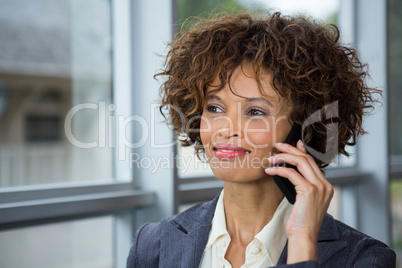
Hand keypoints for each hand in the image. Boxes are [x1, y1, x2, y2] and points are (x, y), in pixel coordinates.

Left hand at [265, 140, 333, 262]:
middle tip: (278, 145)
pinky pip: (291, 174)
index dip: (303, 151)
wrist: (304, 236)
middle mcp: (325, 185)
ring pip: (301, 162)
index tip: (295, 143)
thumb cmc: (301, 221)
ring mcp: (318, 187)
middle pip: (307, 159)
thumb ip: (302, 186)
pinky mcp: (309, 191)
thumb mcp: (304, 201)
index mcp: (326, 187)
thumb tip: (291, 172)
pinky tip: (270, 171)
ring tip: (272, 157)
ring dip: (284, 157)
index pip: (314, 163)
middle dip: (291, 149)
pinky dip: (279, 170)